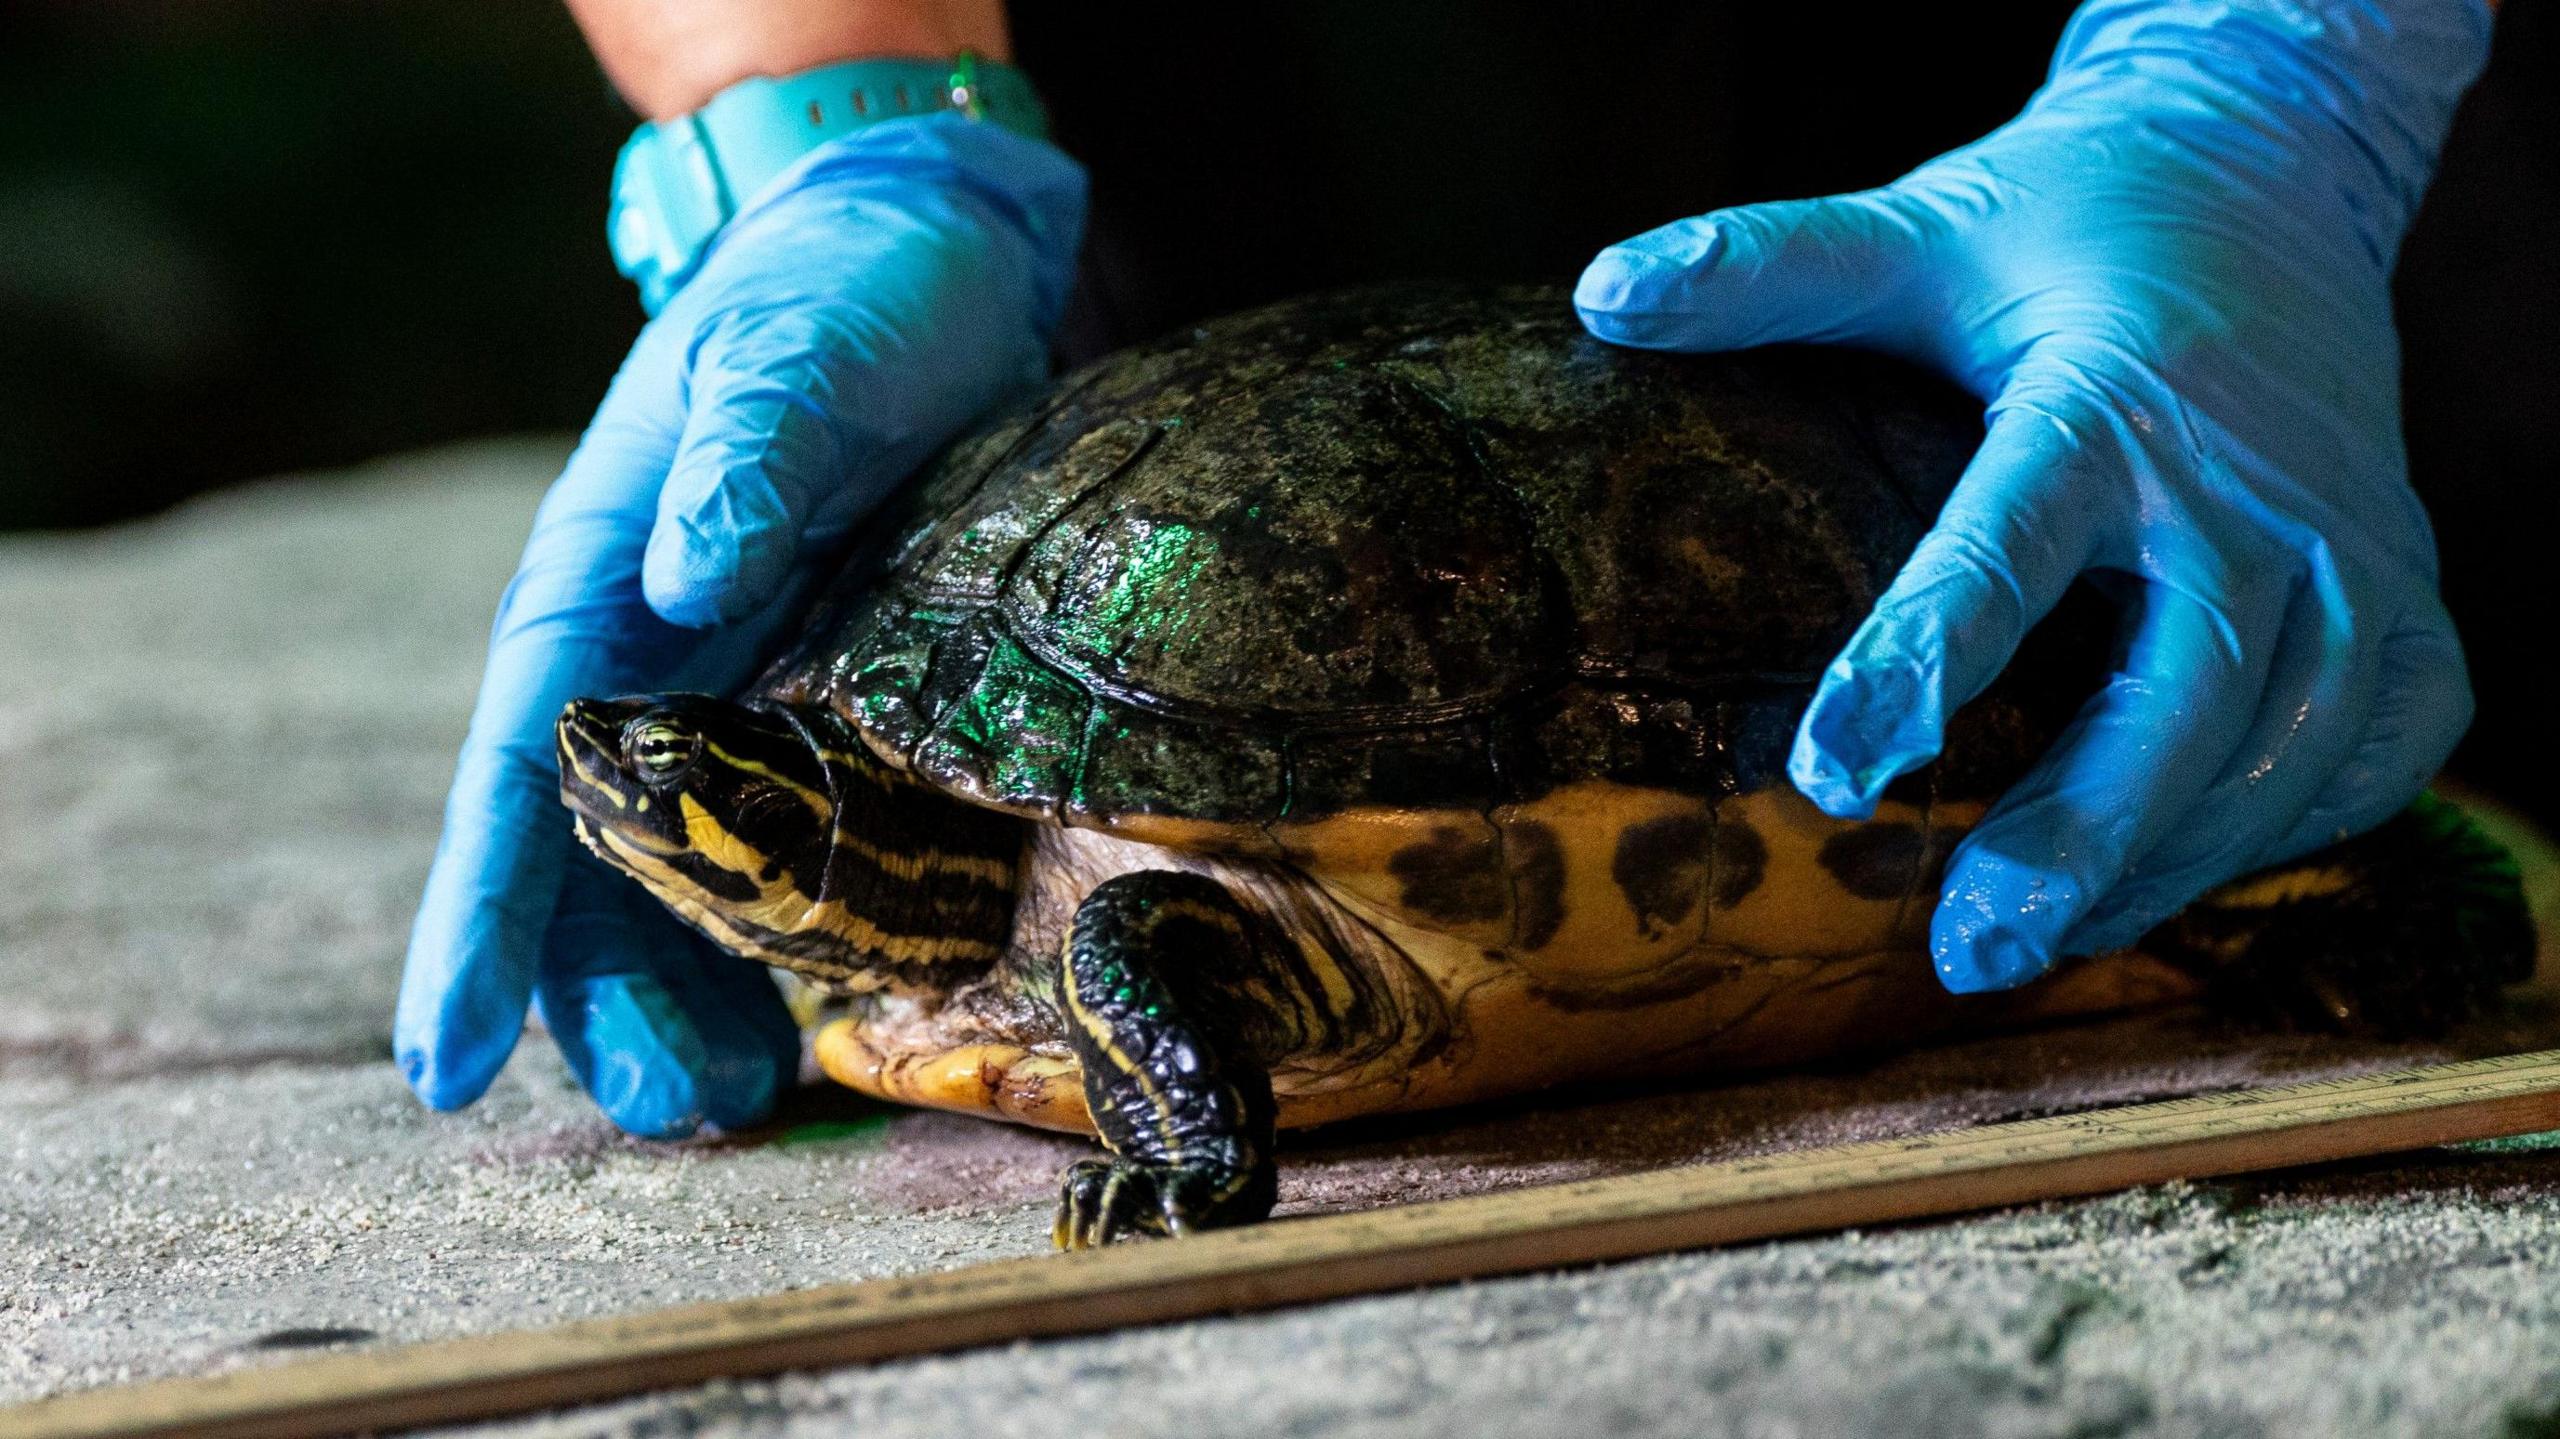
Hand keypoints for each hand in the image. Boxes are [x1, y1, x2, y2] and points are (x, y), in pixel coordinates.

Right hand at [396, 116, 1085, 1134]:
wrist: (926, 254)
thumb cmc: (845, 294)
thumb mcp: (797, 357)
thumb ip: (746, 457)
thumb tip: (687, 573)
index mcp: (602, 587)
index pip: (517, 771)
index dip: (484, 919)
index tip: (448, 1057)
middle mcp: (654, 654)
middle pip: (593, 856)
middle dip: (603, 993)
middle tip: (659, 1112)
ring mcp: (741, 681)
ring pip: (684, 867)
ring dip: (691, 986)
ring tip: (724, 1100)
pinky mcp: (832, 691)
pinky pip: (789, 834)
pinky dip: (789, 924)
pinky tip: (818, 1009)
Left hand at [1575, 0, 2492, 991]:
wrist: (2274, 172)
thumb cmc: (2076, 222)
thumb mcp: (1923, 232)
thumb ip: (1772, 269)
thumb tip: (1602, 291)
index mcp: (2115, 400)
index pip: (2009, 552)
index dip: (1919, 667)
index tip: (1832, 777)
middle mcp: (2252, 485)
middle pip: (2188, 689)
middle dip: (2081, 834)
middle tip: (1967, 948)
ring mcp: (2355, 543)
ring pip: (2299, 745)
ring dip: (2175, 863)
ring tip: (2038, 945)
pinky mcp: (2412, 587)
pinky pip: (2389, 745)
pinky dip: (2295, 831)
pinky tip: (2176, 883)